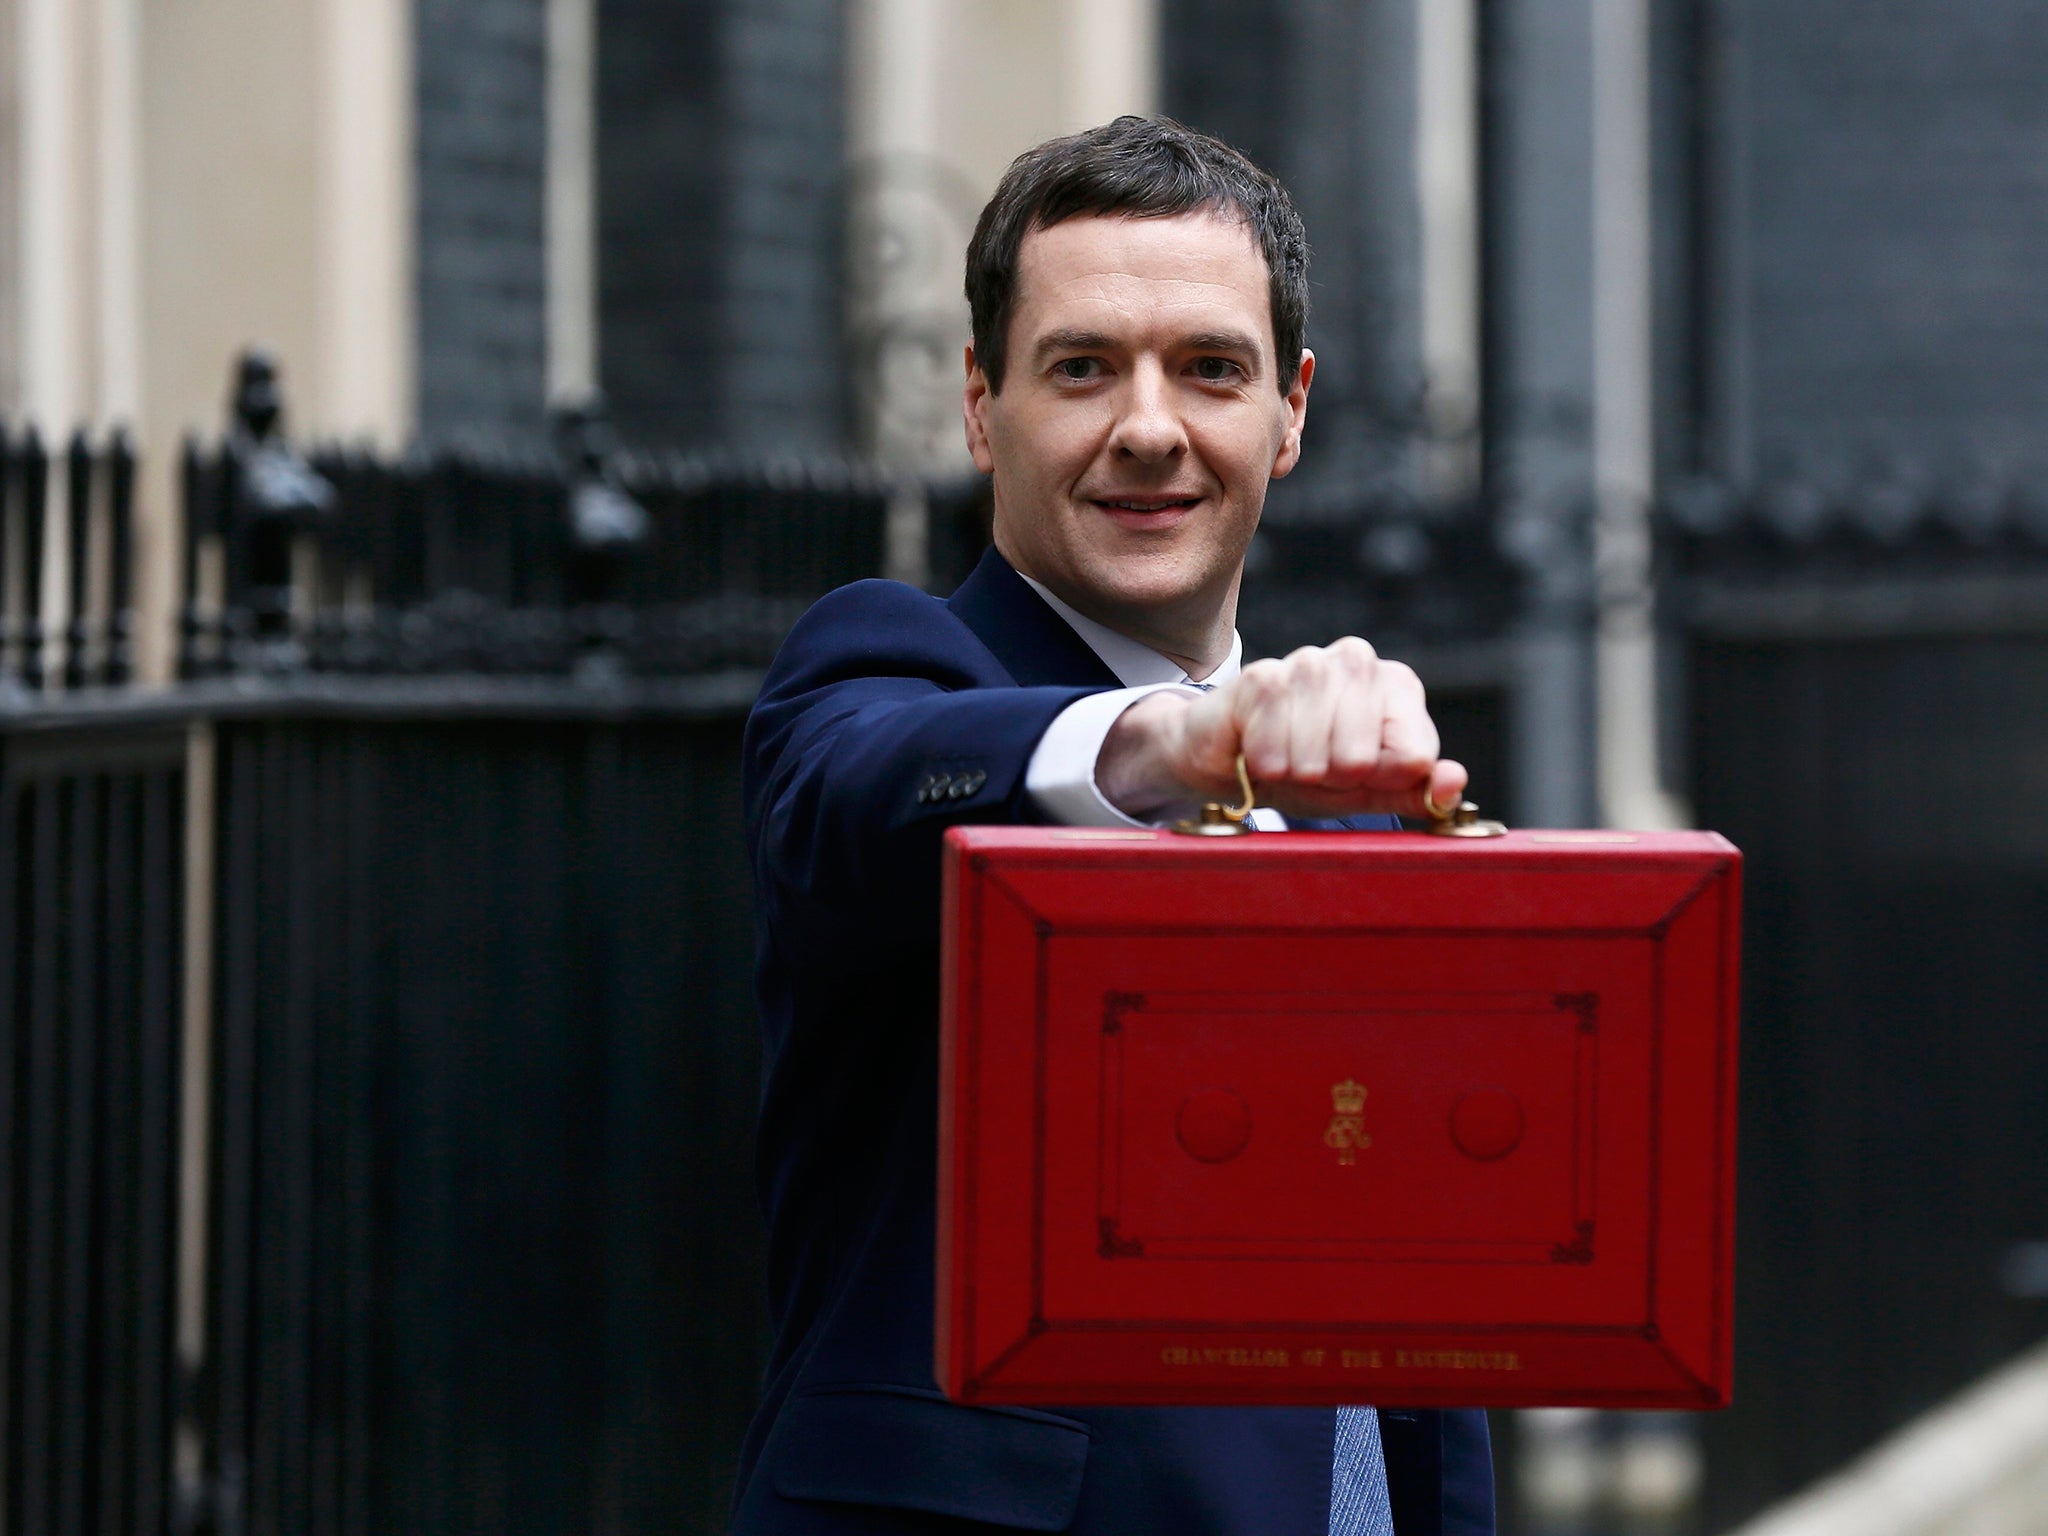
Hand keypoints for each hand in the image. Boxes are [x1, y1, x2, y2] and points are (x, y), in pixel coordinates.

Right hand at [1096, 638, 1467, 821]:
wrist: (1230, 760)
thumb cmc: (1307, 771)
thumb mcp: (1369, 790)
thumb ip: (1417, 789)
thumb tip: (1455, 781)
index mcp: (1397, 685)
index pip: (1413, 757)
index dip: (1379, 780)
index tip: (1355, 773)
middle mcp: (1359, 660)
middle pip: (1363, 759)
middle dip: (1334, 779)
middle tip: (1315, 767)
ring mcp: (1310, 662)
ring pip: (1320, 754)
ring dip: (1298, 772)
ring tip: (1287, 760)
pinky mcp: (1262, 674)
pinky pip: (1275, 743)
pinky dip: (1265, 763)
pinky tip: (1259, 751)